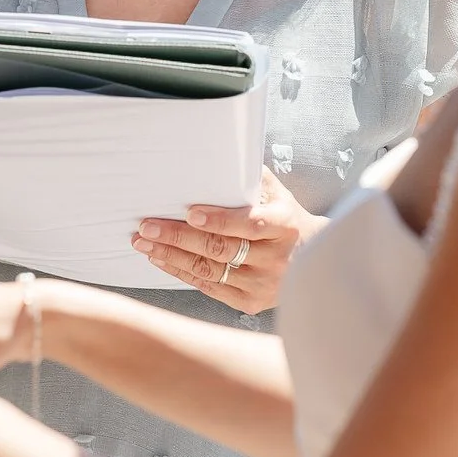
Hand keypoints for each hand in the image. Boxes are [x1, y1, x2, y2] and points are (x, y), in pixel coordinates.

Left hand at [132, 167, 325, 313]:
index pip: (249, 224)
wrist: (313, 257)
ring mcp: (263, 284)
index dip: (219, 220)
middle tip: (148, 226)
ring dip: (172, 255)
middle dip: (179, 236)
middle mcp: (276, 259)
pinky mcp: (251, 302)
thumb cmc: (285, 217)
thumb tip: (217, 155)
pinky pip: (209, 287)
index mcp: (284, 227)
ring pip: (210, 270)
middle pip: (221, 248)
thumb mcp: (277, 193)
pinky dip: (181, 272)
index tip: (190, 212)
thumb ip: (249, 178)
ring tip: (144, 242)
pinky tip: (161, 258)